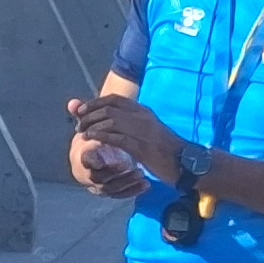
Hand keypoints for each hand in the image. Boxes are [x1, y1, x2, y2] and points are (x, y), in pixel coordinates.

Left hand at [67, 94, 186, 193]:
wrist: (185, 163)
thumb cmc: (163, 149)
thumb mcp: (146, 131)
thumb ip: (127, 124)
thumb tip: (107, 120)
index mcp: (143, 111)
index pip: (115, 99)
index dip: (94, 102)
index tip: (80, 110)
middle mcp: (143, 117)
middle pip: (109, 109)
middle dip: (89, 115)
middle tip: (78, 125)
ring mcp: (143, 132)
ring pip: (111, 121)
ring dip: (92, 126)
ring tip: (82, 133)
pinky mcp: (142, 148)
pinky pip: (118, 138)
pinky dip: (102, 137)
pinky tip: (92, 139)